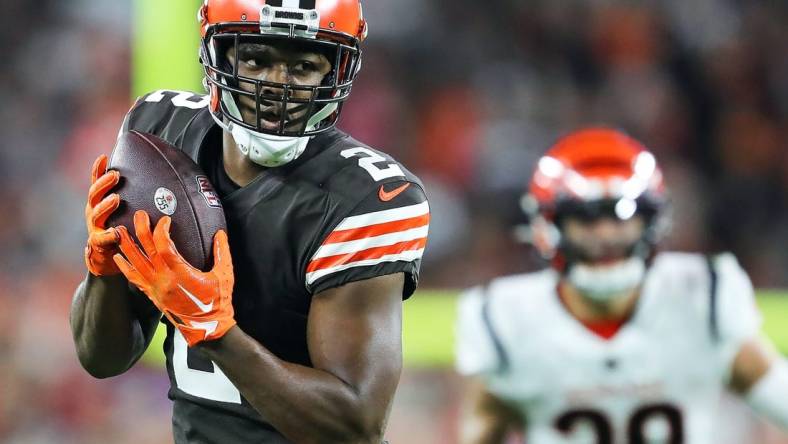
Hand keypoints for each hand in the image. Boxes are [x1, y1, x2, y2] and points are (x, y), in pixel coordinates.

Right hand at [84, 154, 121, 275]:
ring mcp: (95, 227)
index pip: (96, 182)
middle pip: (95, 194)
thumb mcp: (125, 211)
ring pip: (97, 214)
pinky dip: (109, 235)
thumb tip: (154, 178)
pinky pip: (102, 239)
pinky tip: (116, 232)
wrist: (108, 256)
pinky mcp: (98, 243)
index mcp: (99, 202)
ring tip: (116, 198)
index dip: (97, 170)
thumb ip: (133, 197)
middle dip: (104, 183)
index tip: (104, 157)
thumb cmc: (121, 227)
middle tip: (115, 175)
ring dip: (106, 205)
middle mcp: (94, 212)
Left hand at [113, 210, 235, 345]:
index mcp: (180, 274)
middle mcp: (163, 281)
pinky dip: (125, 267)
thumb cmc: (218, 303)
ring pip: (135, 265)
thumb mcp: (224, 275)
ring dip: (126, 247)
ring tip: (118, 231)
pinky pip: (134, 280)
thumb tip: (220, 233)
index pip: (164, 246)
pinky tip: (119, 257)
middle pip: (146, 251)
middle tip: (138, 214)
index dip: (162, 230)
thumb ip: (222, 252)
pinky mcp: (153, 296)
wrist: (208, 330)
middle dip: (140, 230)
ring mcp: (155, 290)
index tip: (166, 219)